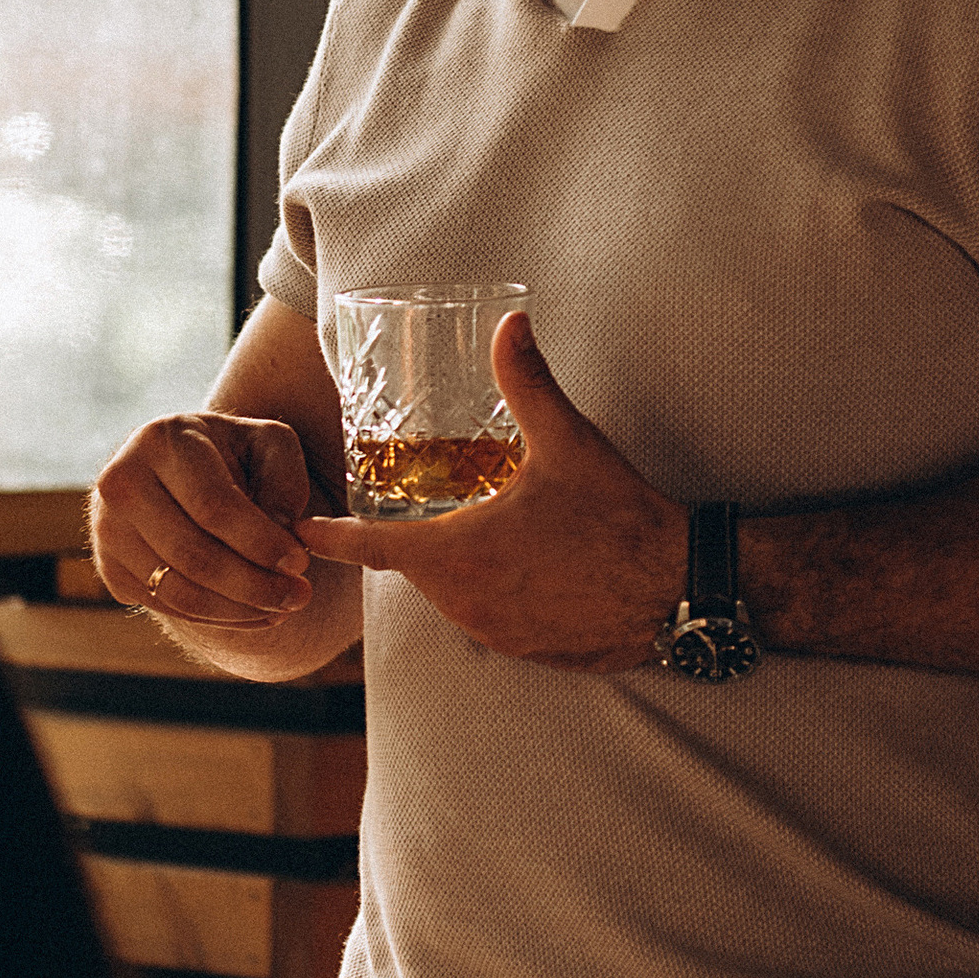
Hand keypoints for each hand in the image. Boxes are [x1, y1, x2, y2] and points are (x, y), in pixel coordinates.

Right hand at [90, 408, 324, 628]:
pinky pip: (166, 607)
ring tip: (283, 608)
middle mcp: (120, 484)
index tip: (300, 562)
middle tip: (299, 596)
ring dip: (239, 610)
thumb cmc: (231, 453)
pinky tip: (255, 612)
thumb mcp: (267, 443)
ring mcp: (107, 530)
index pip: (212, 506)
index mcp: (160, 441)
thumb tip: (281, 531)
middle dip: (254, 585)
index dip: (260, 541)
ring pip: (178, 591)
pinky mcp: (110, 569)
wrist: (174, 469)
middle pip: (193, 555)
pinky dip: (216, 618)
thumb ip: (283, 478)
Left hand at [296, 314, 685, 669]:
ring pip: (454, 596)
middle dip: (417, 539)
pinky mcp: (527, 653)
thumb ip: (528, 381)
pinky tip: (530, 568)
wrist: (677, 588)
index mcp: (457, 553)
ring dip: (461, 567)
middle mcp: (464, 603)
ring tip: (490, 533)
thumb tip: (511, 324)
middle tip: (430, 508)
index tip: (301, 530)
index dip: (331, 536)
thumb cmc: (617, 517)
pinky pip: (490, 621)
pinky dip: (496, 594)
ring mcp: (495, 635)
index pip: (372, 546)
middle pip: (416, 567)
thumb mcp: (568, 441)